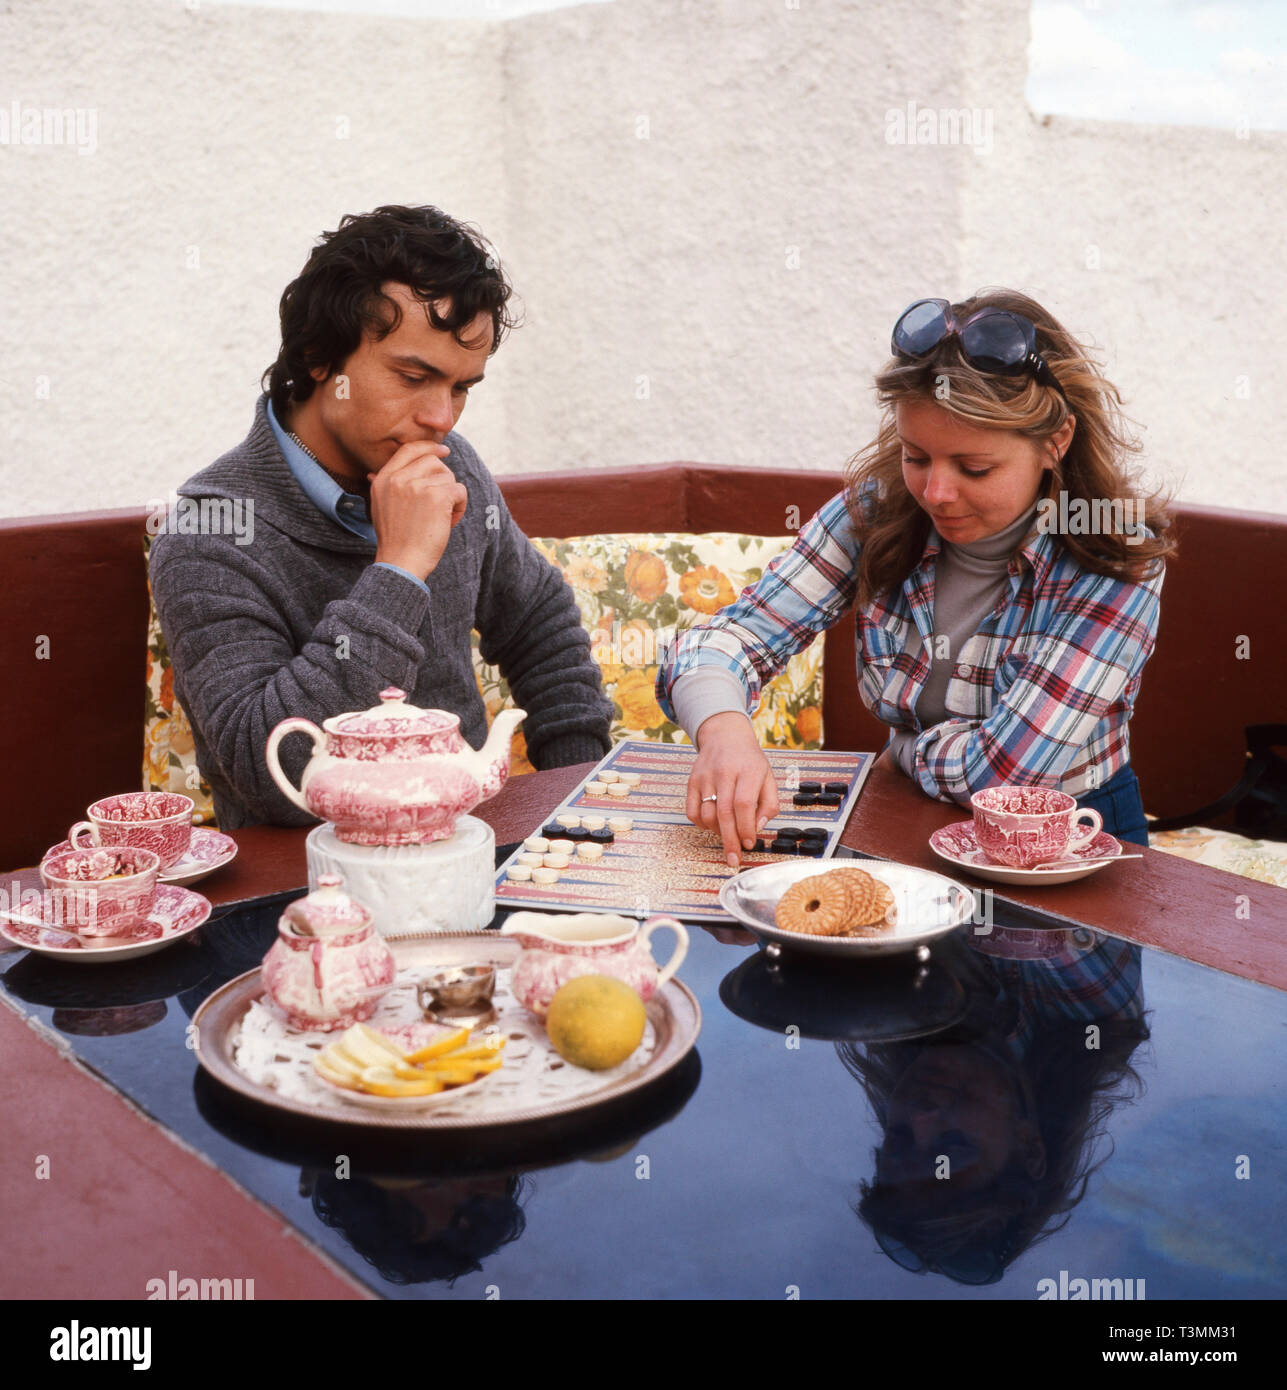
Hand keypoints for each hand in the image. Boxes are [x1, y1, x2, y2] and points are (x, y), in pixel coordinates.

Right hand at [370, 442, 467, 579]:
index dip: (430, 446)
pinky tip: (450, 521)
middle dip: (443, 479)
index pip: (409, 449)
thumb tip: (373, 472)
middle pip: (434, 461)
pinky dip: (460, 506)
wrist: (401, 562)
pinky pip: (459, 490)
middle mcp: (399, 478)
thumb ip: (382, 486)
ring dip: (452, 496)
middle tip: (442, 502)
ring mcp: (417, 486)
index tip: (444, 451)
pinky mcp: (437, 497)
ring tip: (443, 517)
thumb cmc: (394, 539)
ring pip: (448, 477)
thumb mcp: (379, 507)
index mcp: (384, 478)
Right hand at [686, 711, 778, 866]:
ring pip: (707, 814)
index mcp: (748, 770)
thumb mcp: (768, 777)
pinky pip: (692, 811)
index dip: (746, 828)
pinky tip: (713, 824)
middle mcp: (724, 772)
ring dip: (717, 832)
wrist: (725, 736)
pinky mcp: (692, 781)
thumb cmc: (749, 760)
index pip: (744, 804)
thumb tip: (758, 827)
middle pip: (724, 813)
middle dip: (730, 840)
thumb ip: (769, 804)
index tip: (749, 843)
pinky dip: (701, 824)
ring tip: (728, 834)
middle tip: (734, 858)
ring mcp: (705, 776)